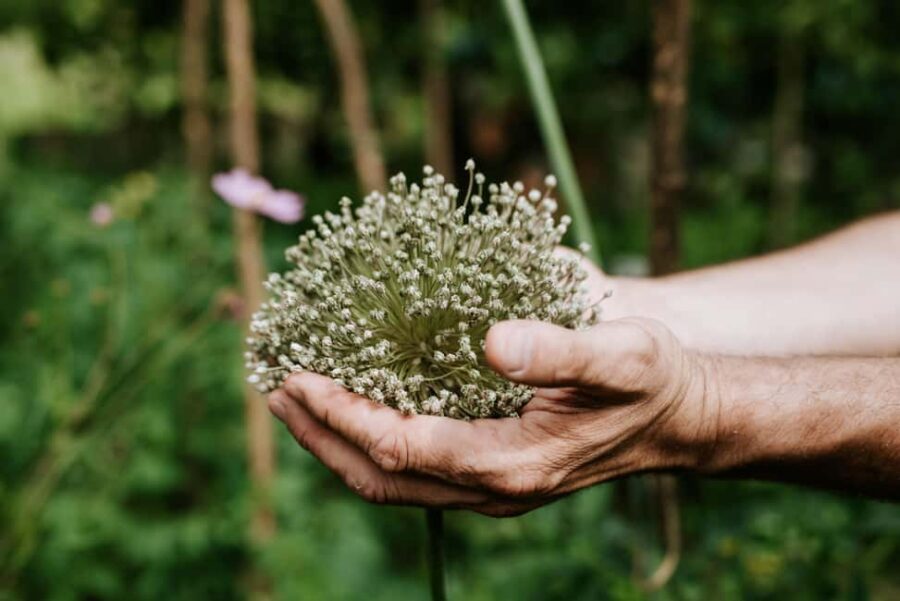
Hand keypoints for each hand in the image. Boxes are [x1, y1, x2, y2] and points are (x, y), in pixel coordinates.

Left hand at [268, 317, 714, 516]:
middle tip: (273, 387)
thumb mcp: (622, 354)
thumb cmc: (652, 381)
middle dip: (319, 434)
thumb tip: (491, 341)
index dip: (342, 414)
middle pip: (379, 475)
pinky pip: (410, 467)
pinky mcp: (488, 470)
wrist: (677, 419)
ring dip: (334, 441)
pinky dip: (367, 439)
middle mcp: (491, 486)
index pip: (401, 448)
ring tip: (294, 398)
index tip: (297, 375)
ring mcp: (487, 485)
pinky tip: (352, 404)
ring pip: (389, 480)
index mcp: (512, 462)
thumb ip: (562, 349)